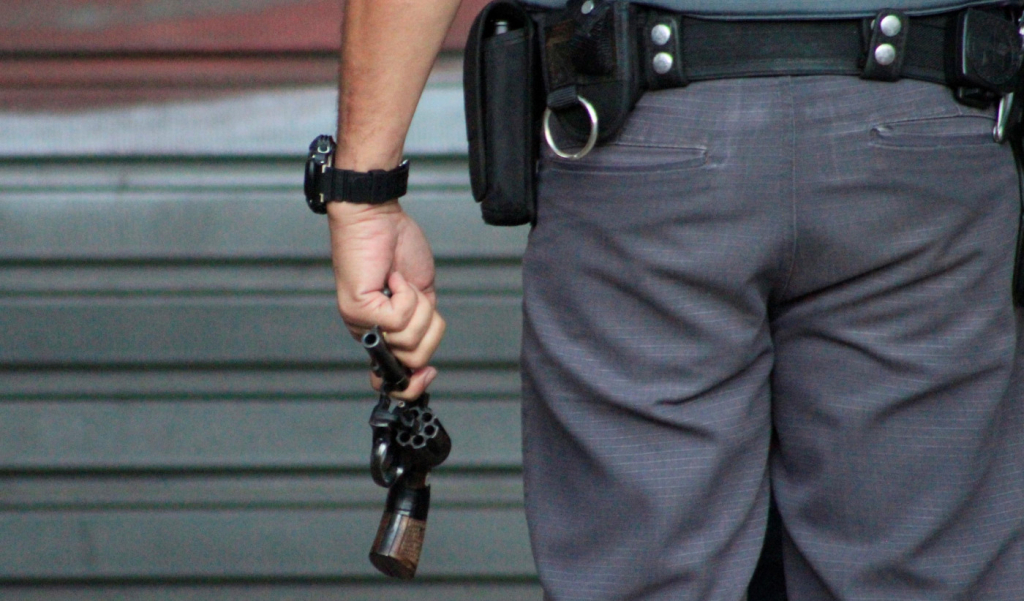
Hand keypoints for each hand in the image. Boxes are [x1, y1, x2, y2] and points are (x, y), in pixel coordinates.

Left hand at [327, 200, 445, 400]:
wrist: (377, 217)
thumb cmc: (398, 248)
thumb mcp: (421, 297)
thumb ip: (423, 327)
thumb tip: (424, 361)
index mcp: (382, 333)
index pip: (392, 380)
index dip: (413, 383)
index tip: (427, 374)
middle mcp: (368, 333)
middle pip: (414, 358)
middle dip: (428, 327)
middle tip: (415, 299)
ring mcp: (361, 323)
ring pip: (408, 339)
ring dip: (418, 306)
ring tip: (401, 283)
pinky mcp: (359, 309)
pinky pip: (399, 319)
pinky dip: (407, 294)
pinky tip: (394, 278)